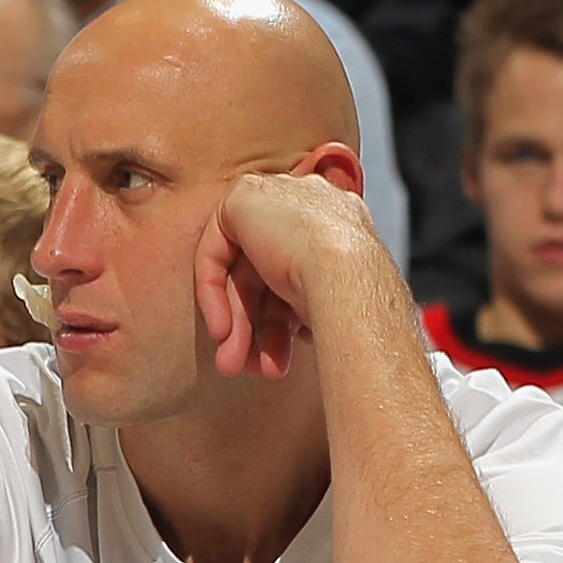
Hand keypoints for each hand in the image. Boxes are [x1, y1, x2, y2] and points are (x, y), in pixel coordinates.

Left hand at [195, 170, 389, 382]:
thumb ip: (294, 302)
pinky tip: (221, 331)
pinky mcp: (246, 196)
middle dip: (251, 327)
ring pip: (242, 270)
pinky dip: (212, 293)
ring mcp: (280, 195)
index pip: (292, 274)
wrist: (348, 278)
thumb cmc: (350, 301)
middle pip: (263, 275)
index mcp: (338, 223)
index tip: (273, 356)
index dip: (277, 318)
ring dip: (238, 323)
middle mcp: (312, 204)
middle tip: (241, 366)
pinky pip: (216, 250)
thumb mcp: (321, 302)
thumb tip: (285, 329)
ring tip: (233, 365)